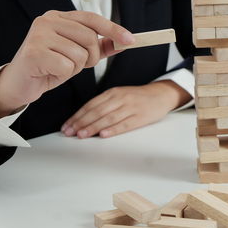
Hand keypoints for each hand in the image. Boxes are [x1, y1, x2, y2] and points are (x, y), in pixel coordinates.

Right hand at [0, 10, 134, 117]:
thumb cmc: (50, 66)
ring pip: (80, 53)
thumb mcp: (78, 54)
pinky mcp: (34, 52)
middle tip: (76, 63)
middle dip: (91, 57)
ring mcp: (39, 35)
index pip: (93, 19)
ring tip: (60, 67)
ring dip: (75, 67)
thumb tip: (123, 43)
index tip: (131, 40)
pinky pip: (67, 66)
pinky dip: (64, 74)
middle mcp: (48, 21)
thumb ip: (100, 47)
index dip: (114, 29)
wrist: (22, 83)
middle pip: (90, 38)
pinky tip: (51, 72)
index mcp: (59, 17)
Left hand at [61, 80, 191, 138]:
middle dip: (81, 122)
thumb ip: (104, 104)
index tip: (67, 126)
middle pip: (97, 111)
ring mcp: (131, 107)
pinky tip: (104, 135)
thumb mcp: (119, 95)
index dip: (77, 116)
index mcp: (113, 92)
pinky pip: (125, 124)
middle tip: (70, 132)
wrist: (161, 94)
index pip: (91, 105)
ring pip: (108, 118)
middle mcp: (120, 98)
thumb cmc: (138, 97)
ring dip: (93, 127)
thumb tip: (84, 119)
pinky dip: (113, 130)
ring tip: (82, 135)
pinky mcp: (141, 117)